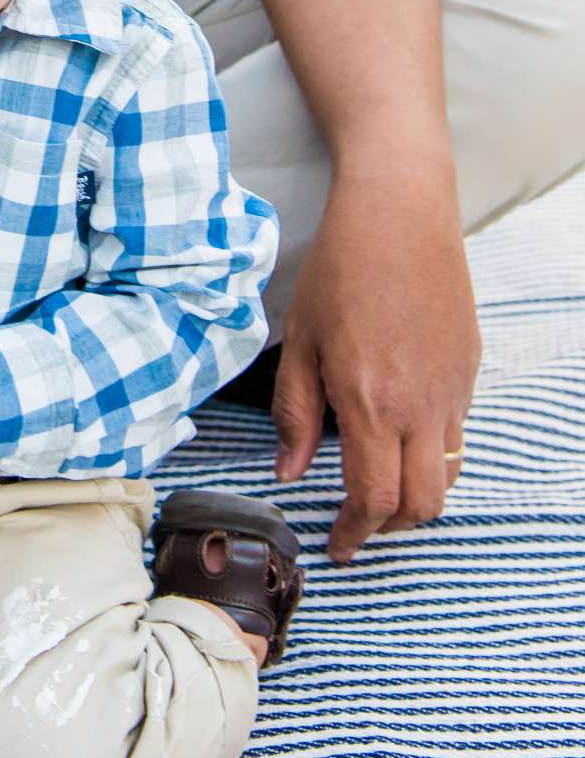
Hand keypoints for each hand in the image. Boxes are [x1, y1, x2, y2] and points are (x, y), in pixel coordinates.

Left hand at [273, 164, 480, 562]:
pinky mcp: (469, 369)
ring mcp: (453, 389)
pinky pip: (457, 433)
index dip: (355, 532)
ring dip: (416, 494)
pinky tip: (400, 433)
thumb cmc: (340, 269)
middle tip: (358, 524)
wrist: (400, 212)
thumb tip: (289, 470)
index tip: (338, 545)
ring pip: (448, 474)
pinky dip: (432, 453)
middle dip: (389, 527)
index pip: (373, 498)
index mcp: (370, 402)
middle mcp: (421, 405)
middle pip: (422, 504)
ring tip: (380, 485)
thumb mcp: (299, 340)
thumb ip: (294, 413)